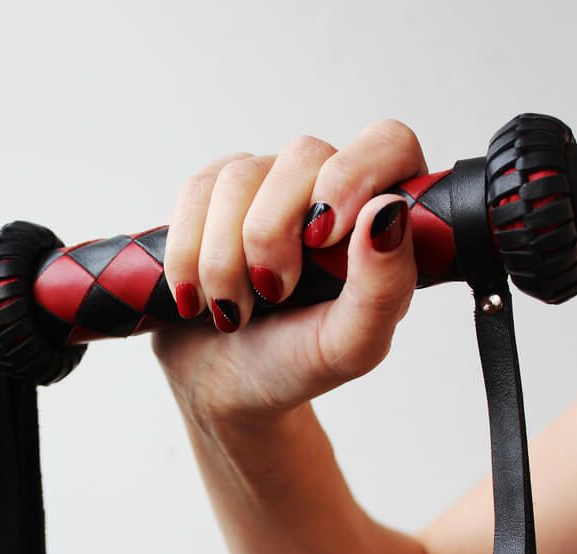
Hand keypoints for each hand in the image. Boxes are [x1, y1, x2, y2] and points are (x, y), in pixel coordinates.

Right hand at [152, 119, 425, 432]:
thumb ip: (384, 287)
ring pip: (238, 176)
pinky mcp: (209, 196)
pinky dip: (187, 254)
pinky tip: (195, 297)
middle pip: (302, 156)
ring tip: (232, 310)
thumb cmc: (294, 364)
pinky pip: (194, 193)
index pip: (388, 144)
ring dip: (224, 257)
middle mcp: (324, 188)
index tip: (321, 237)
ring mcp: (264, 185)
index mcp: (378, 217)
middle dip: (272, 234)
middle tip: (272, 294)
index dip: (354, 174)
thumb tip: (387, 211)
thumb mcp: (350, 346)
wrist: (222, 386)